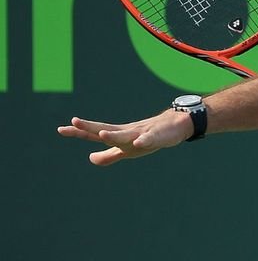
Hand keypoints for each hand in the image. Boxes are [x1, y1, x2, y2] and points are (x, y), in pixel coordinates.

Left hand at [57, 110, 192, 165]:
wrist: (173, 127)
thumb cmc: (148, 138)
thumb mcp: (126, 150)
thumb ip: (108, 155)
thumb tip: (90, 158)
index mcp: (118, 136)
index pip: (95, 134)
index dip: (79, 132)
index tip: (61, 129)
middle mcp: (126, 132)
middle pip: (106, 129)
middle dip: (91, 127)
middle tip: (75, 122)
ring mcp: (141, 133)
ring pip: (126, 134)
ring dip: (114, 135)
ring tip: (102, 135)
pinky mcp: (156, 136)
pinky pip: (149, 139)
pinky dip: (144, 140)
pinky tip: (139, 143)